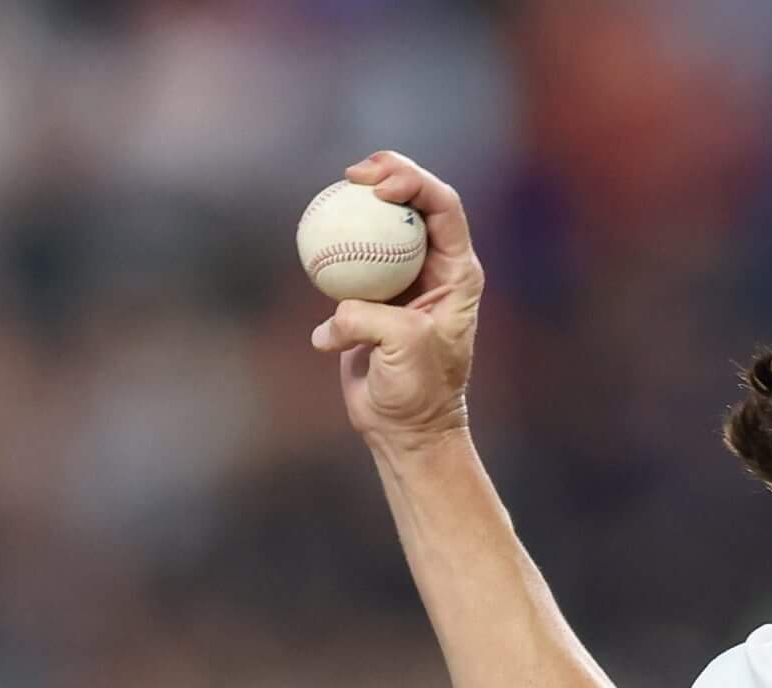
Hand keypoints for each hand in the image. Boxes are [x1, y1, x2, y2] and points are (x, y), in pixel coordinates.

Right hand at [311, 150, 483, 453]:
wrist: (403, 427)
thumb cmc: (419, 391)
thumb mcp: (406, 349)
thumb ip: (374, 317)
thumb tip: (338, 311)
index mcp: (458, 273)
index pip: (443, 208)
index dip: (414, 182)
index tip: (379, 188)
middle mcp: (433, 269)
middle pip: (412, 204)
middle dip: (387, 175)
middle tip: (352, 175)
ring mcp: (401, 280)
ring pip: (377, 227)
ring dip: (354, 207)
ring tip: (330, 197)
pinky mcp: (370, 298)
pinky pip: (347, 260)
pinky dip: (330, 251)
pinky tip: (312, 245)